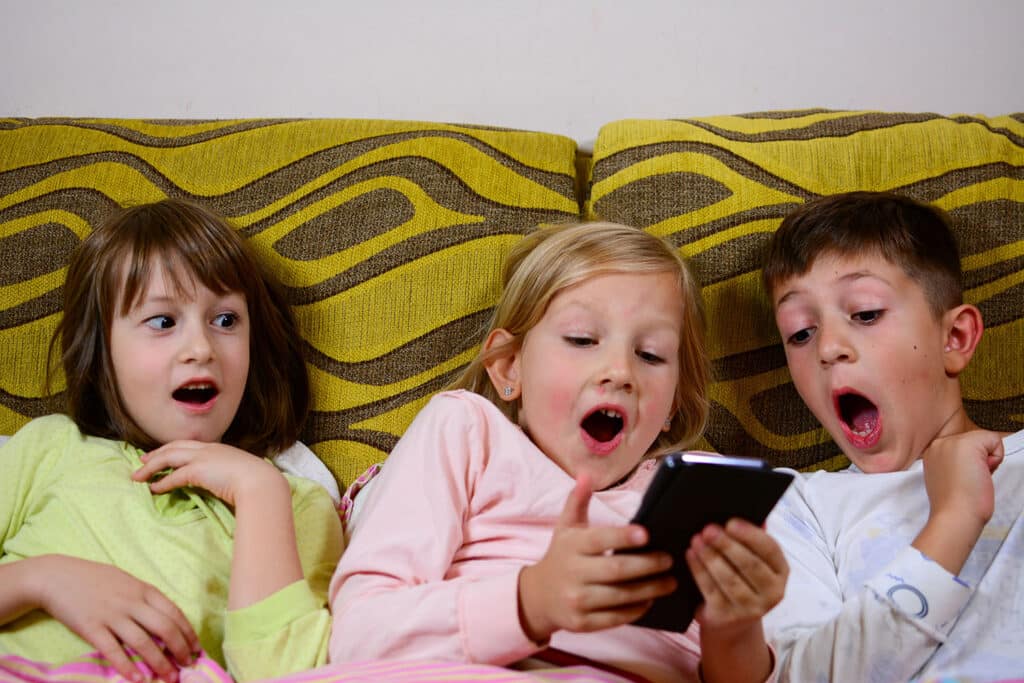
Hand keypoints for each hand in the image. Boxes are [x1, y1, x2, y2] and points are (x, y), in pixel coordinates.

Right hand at [36, 555, 199, 682]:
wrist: (58, 576)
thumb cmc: (94, 578)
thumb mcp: (127, 581)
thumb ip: (145, 598)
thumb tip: (164, 618)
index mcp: (144, 590)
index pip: (174, 612)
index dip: (188, 632)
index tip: (197, 647)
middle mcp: (132, 602)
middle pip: (164, 628)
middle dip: (180, 649)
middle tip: (188, 665)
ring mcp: (112, 615)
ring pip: (143, 642)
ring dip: (159, 663)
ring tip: (169, 677)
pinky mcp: (91, 628)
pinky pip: (112, 650)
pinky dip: (127, 666)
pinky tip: (137, 679)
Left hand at [133, 441, 285, 506]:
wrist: (261, 483)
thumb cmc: (257, 481)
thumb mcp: (241, 473)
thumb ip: (228, 473)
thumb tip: (223, 483)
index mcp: (219, 448)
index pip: (189, 445)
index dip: (172, 448)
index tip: (160, 453)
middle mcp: (209, 449)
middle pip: (174, 446)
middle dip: (156, 453)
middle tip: (141, 461)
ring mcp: (203, 458)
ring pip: (168, 457)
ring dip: (151, 467)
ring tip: (138, 476)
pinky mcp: (197, 471)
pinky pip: (173, 476)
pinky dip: (161, 482)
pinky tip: (153, 489)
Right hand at [517, 475, 675, 642]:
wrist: (538, 596)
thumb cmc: (561, 556)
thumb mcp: (565, 527)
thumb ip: (578, 500)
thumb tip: (586, 474)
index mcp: (571, 546)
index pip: (600, 539)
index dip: (624, 537)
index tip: (648, 534)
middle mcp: (572, 573)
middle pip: (617, 570)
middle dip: (648, 565)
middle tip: (670, 559)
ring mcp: (576, 600)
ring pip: (621, 596)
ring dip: (650, 590)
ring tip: (671, 581)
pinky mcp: (582, 623)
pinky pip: (616, 618)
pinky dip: (637, 610)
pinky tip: (651, 600)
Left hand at [686, 519, 787, 634]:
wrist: (731, 623)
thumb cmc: (742, 579)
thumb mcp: (753, 560)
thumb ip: (752, 539)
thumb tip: (756, 516)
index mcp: (781, 572)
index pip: (770, 550)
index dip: (750, 535)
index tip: (731, 522)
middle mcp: (772, 593)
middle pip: (749, 565)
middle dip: (727, 545)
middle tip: (709, 529)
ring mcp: (751, 609)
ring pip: (729, 579)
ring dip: (710, 557)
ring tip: (697, 539)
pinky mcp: (727, 617)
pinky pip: (711, 590)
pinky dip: (699, 570)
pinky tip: (691, 555)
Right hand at [922, 429, 1003, 527]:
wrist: (955, 515)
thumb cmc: (954, 504)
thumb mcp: (945, 477)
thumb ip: (953, 464)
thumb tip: (971, 462)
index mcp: (932, 452)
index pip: (963, 447)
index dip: (970, 463)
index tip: (961, 480)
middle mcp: (939, 444)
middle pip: (974, 441)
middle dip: (979, 459)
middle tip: (968, 480)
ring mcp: (951, 442)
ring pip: (984, 440)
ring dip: (986, 459)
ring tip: (973, 478)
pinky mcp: (967, 443)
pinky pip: (994, 439)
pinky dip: (997, 457)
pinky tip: (983, 473)